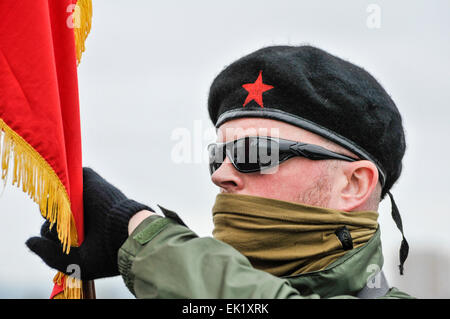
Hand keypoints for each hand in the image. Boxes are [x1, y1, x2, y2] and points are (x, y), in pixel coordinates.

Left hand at [26, 167, 152, 279]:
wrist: (127, 235)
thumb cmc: (105, 253)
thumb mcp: (74, 262)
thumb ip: (48, 253)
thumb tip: (28, 240)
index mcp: (82, 234)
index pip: (56, 231)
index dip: (51, 236)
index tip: (60, 242)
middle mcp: (83, 215)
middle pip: (55, 214)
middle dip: (51, 221)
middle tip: (62, 229)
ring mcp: (87, 198)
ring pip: (59, 196)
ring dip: (55, 203)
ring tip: (63, 215)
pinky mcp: (91, 183)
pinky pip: (73, 174)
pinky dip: (66, 181)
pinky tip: (67, 198)